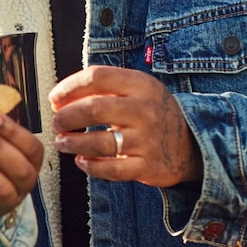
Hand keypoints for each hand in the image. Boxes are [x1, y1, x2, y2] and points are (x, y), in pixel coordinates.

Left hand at [49, 65, 201, 187]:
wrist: (191, 145)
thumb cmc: (151, 113)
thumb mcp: (137, 89)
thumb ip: (103, 88)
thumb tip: (60, 98)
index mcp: (141, 85)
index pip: (97, 77)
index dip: (68, 87)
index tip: (55, 98)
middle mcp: (145, 111)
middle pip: (94, 109)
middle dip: (66, 117)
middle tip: (57, 123)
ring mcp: (147, 140)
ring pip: (99, 142)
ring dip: (72, 143)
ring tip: (63, 142)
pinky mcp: (146, 166)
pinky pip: (110, 169)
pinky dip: (90, 166)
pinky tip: (81, 160)